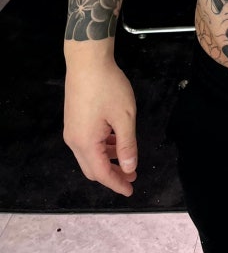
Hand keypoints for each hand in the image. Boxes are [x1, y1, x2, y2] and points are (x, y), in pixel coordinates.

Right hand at [63, 54, 137, 196]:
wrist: (87, 62)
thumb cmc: (109, 88)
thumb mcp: (124, 117)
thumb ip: (127, 145)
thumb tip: (128, 167)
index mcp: (86, 143)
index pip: (101, 173)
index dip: (117, 183)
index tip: (131, 190)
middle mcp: (74, 141)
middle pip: (92, 168)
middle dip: (112, 175)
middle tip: (132, 177)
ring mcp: (72, 130)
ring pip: (89, 156)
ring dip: (107, 160)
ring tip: (127, 160)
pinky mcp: (74, 121)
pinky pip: (87, 143)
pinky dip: (102, 148)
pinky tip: (116, 141)